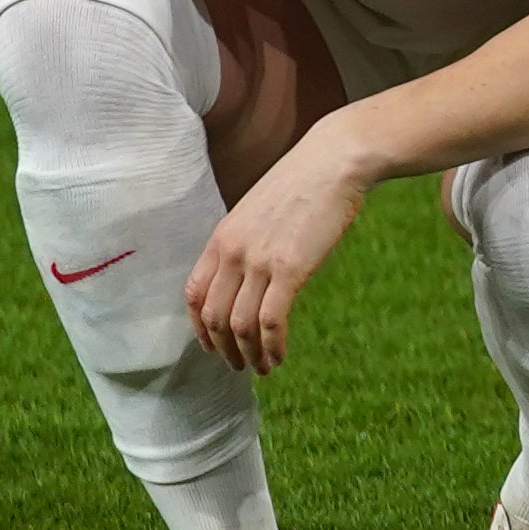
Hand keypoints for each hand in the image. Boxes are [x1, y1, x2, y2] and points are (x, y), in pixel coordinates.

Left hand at [185, 136, 368, 368]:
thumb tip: (250, 269)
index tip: (213, 345)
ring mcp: (259, 262)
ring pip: (240, 325)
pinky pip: (271, 320)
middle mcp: (232, 253)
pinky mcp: (290, 269)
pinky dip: (272, 345)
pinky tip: (280, 356)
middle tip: (239, 365)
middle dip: (224, 349)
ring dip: (249, 354)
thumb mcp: (260, 209)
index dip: (199, 327)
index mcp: (221, 238)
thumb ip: (247, 239)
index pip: (193, 294)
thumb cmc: (305, 182)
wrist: (335, 161)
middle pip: (213, 317)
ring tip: (262, 368)